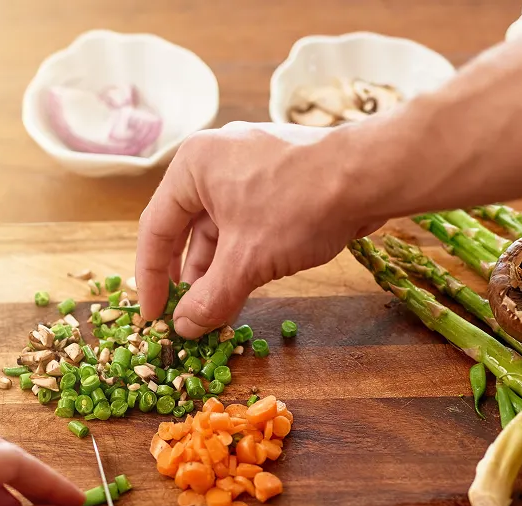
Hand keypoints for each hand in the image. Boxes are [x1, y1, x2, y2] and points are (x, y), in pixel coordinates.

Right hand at [135, 121, 382, 337]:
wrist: (370, 176)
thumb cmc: (298, 207)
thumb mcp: (246, 261)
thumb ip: (210, 298)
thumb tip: (185, 329)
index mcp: (192, 166)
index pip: (155, 229)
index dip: (151, 279)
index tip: (153, 315)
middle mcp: (214, 161)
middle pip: (185, 230)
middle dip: (187, 280)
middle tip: (184, 317)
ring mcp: (248, 168)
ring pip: (219, 231)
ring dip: (216, 275)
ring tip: (216, 314)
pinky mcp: (276, 182)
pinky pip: (245, 225)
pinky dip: (241, 259)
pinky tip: (242, 292)